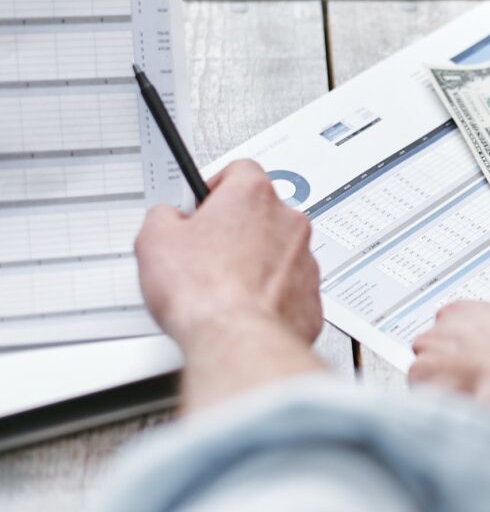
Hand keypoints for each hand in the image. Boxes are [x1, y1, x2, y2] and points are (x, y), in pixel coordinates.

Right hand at [135, 160, 323, 411]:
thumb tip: (167, 218)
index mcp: (254, 196)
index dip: (214, 187)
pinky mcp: (312, 296)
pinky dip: (271, 293)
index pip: (239, 170)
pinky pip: (290, 286)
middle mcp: (289, 222)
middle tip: (207, 248)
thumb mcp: (155, 240)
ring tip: (223, 283)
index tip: (200, 204)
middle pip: (262, 212)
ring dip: (256, 260)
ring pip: (280, 250)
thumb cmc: (206, 292)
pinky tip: (244, 306)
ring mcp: (306, 260)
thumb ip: (164, 216)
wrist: (238, 340)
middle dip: (236, 227)